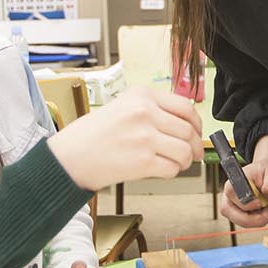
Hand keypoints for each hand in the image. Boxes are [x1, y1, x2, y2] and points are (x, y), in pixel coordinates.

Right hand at [48, 86, 202, 190]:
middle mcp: (145, 112)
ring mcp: (144, 136)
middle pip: (188, 130)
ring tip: (176, 163)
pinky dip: (171, 172)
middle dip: (194, 146)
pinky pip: (172, 168)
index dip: (197, 123)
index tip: (196, 132)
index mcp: (142, 95)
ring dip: (185, 161)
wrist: (70, 156)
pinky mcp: (143, 161)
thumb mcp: (123, 107)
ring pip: (185, 151)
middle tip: (192, 154)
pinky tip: (160, 170)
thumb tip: (185, 125)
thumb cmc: (93, 134)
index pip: (185, 106)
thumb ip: (152, 110)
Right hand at [219, 157, 267, 228]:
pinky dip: (263, 219)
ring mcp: (233, 208)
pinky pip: (251, 224)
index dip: (252, 206)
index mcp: (233, 184)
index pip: (239, 203)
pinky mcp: (239, 215)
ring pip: (246, 223)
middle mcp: (229, 198)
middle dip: (261, 217)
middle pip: (239, 218)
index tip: (265, 201)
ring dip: (264, 218)